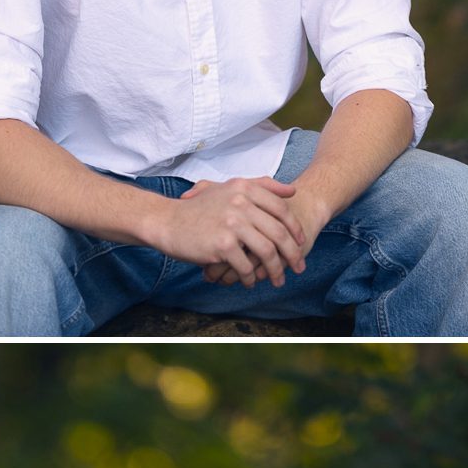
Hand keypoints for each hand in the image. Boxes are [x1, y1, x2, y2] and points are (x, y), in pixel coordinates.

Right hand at [159, 176, 305, 289]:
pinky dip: (251, 277)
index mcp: (245, 189)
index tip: (301, 244)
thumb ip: (261, 185)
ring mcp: (232, 224)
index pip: (282, 211)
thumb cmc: (198, 209)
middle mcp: (241, 204)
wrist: (166, 222)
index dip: (295, 229)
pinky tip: (250, 282)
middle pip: (278, 233)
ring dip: (275, 270)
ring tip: (277, 280)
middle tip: (298, 267)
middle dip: (292, 253)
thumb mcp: (229, 188)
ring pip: (266, 252)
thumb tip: (293, 190)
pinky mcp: (222, 245)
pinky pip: (245, 265)